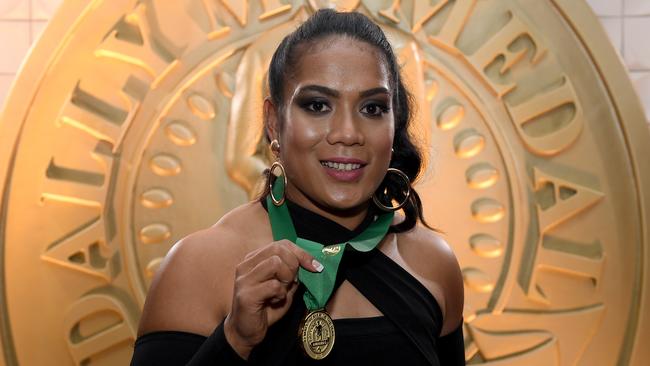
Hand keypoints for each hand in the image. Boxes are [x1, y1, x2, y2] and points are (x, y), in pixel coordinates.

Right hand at [224, 240, 322, 358]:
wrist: (246, 332)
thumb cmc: (265, 308)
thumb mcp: (283, 287)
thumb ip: (292, 274)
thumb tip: (310, 264)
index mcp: (254, 259)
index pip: (281, 244)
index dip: (301, 253)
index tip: (315, 266)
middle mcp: (246, 265)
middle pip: (278, 249)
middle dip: (293, 265)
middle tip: (292, 281)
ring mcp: (244, 279)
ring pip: (275, 263)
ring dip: (286, 278)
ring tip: (282, 291)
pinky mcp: (246, 295)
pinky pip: (273, 285)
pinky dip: (281, 294)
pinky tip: (275, 301)